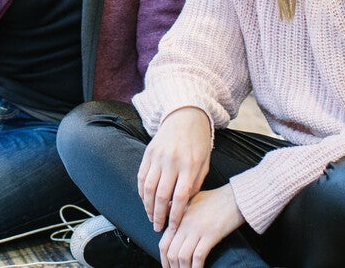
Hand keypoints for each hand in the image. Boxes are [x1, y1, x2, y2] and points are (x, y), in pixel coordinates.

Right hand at [139, 107, 212, 232]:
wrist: (185, 117)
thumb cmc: (198, 143)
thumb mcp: (204, 163)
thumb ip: (195, 184)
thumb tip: (183, 205)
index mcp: (189, 165)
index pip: (180, 197)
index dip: (175, 215)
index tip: (172, 227)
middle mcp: (172, 161)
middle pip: (162, 195)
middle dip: (159, 215)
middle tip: (158, 227)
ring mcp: (158, 157)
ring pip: (148, 188)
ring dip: (147, 206)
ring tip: (150, 217)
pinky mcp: (148, 153)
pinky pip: (141, 177)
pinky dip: (141, 192)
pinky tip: (145, 201)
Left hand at [159, 186, 243, 267]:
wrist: (235, 197)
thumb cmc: (216, 198)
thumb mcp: (192, 199)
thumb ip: (178, 208)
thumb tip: (167, 212)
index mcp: (179, 217)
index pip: (164, 242)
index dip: (164, 259)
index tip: (167, 266)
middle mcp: (185, 224)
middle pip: (171, 252)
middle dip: (172, 267)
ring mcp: (197, 229)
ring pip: (182, 256)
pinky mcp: (211, 235)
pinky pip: (198, 256)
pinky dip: (196, 267)